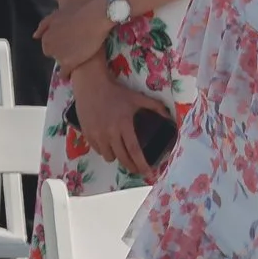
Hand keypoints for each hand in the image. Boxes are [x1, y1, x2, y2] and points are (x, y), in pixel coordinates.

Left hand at [39, 0, 113, 72]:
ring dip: (66, 61)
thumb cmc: (77, 12)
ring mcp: (58, 56)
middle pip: (53, 55)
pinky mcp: (69, 63)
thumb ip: (43, 26)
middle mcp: (49, 47)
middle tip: (75, 46)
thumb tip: (35, 36)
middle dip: (62, 52)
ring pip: (60, 63)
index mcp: (46, 37)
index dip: (59, 44)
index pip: (49, 46)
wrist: (94, 17)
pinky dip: (66, 75)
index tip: (68, 41)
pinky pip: (64, 73)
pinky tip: (70, 75)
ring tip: (79, 55)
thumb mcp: (56, 15)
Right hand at [71, 61, 162, 179]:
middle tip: (136, 169)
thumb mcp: (138, 98)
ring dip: (117, 157)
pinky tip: (108, 144)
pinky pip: (98, 151)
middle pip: (122, 158)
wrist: (91, 85)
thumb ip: (156, 107)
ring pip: (109, 157)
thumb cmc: (116, 92)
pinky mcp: (87, 134)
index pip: (135, 151)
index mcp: (124, 125)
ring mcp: (97, 134)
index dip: (142, 164)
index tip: (148, 173)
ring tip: (120, 152)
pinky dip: (104, 150)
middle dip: (131, 167)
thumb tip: (170, 118)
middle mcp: (110, 132)